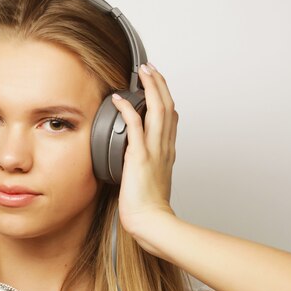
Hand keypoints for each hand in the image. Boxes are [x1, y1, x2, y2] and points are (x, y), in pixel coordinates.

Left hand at [111, 63, 177, 252]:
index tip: (157, 85)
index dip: (166, 98)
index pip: (171, 118)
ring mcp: (154, 150)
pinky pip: (135, 126)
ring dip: (150, 87)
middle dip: (160, 84)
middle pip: (167, 106)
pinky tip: (120, 99)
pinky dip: (128, 110)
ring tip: (143, 72)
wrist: (152, 221)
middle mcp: (164, 147)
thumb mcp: (152, 181)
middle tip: (151, 69)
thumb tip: (136, 159)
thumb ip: (148, 166)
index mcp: (167, 152)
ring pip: (158, 110)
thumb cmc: (150, 207)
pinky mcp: (140, 157)